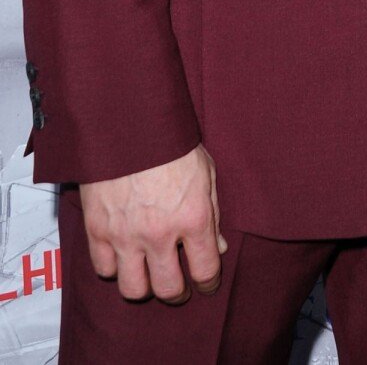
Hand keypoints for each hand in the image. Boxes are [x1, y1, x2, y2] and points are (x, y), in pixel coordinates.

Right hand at [80, 144, 227, 302]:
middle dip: (177, 293)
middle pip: (168, 288)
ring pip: (133, 289)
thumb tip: (218, 247)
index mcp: (193, 216)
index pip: (205, 271)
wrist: (129, 122)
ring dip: (144, 287)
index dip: (208, 284)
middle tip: (178, 287)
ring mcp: (126, 234)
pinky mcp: (98, 229)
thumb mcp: (206, 172)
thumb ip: (213, 213)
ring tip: (149, 276)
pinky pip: (104, 269)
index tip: (206, 284)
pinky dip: (114, 268)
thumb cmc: (172, 142)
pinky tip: (123, 257)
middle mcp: (160, 233)